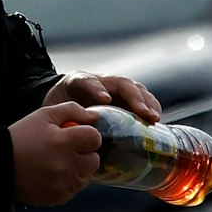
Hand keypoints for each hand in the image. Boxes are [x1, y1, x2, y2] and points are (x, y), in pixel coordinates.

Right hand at [10, 102, 103, 205]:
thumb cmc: (21, 136)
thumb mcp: (43, 115)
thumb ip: (72, 110)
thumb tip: (95, 117)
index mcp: (64, 141)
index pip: (95, 139)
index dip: (87, 135)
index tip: (75, 136)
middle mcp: (66, 164)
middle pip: (94, 160)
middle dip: (85, 154)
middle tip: (67, 151)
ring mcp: (63, 183)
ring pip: (85, 177)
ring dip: (77, 170)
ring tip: (58, 164)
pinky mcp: (58, 197)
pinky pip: (73, 190)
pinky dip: (67, 183)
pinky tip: (52, 176)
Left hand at [45, 71, 161, 122]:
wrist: (62, 98)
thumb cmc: (60, 106)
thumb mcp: (54, 109)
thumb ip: (63, 116)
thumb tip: (73, 131)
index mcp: (78, 81)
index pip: (87, 81)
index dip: (96, 88)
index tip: (105, 99)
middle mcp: (101, 81)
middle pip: (121, 83)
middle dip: (134, 97)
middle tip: (143, 113)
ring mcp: (115, 88)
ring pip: (135, 89)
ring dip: (146, 102)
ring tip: (153, 117)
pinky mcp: (124, 97)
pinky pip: (140, 98)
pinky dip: (150, 106)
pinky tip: (156, 118)